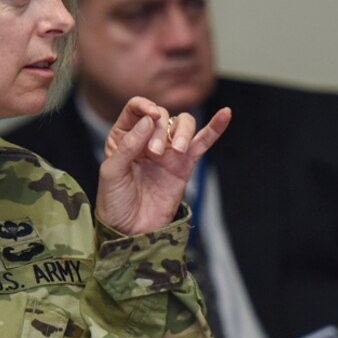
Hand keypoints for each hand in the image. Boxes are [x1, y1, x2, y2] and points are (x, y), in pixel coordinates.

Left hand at [95, 97, 230, 234]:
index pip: (136, 108)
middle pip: (162, 116)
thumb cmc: (115, 202)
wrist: (132, 231)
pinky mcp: (185, 164)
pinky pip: (203, 142)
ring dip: (182, 132)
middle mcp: (146, 139)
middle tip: (153, 154)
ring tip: (176, 151)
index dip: (145, 106)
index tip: (151, 116)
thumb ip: (127, 145)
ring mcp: (168, 151)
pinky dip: (215, 128)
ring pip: (182, 124)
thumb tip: (150, 119)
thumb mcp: (112, 173)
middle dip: (159, 130)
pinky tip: (226, 113)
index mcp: (123, 137)